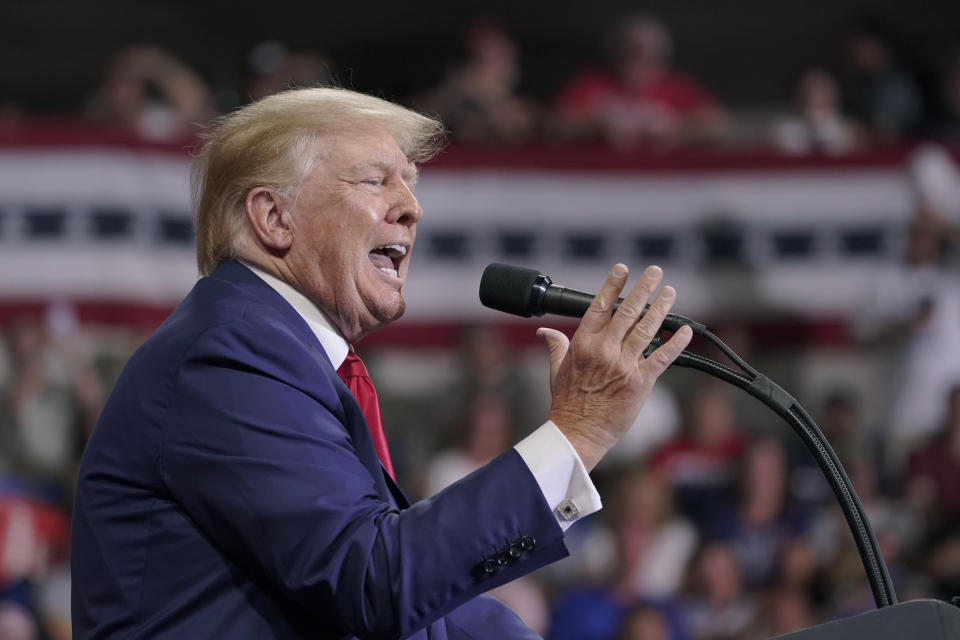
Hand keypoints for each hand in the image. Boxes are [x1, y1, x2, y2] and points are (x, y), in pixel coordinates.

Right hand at [537, 264, 691, 470]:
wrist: (578, 433)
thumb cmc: (567, 405)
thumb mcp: (556, 371)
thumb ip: (556, 346)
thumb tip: (545, 332)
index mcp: (583, 344)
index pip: (600, 306)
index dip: (613, 285)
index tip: (623, 269)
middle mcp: (604, 350)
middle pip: (627, 311)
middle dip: (643, 289)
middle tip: (655, 272)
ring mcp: (623, 365)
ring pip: (646, 329)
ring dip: (660, 308)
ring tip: (670, 292)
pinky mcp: (639, 382)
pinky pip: (661, 357)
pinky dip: (675, 342)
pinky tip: (684, 330)